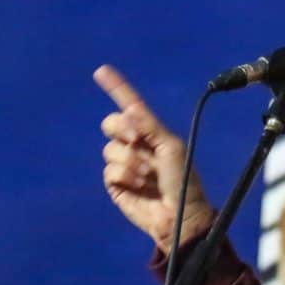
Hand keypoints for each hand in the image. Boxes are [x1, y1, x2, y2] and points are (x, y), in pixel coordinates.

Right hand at [94, 64, 213, 252]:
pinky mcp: (116, 183)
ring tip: (149, 176)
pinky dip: (124, 176)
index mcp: (151, 132)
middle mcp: (136, 144)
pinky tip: (140, 186)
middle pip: (111, 124)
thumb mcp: (170, 146)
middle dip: (122, 129)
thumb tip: (129, 108)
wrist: (178, 213)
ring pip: (110, 149)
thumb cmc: (182, 178)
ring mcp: (125, 163)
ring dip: (130, 161)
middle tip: (139, 141)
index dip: (117, 88)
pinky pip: (109, 170)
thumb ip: (148, 126)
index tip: (102, 71)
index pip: (131, 106)